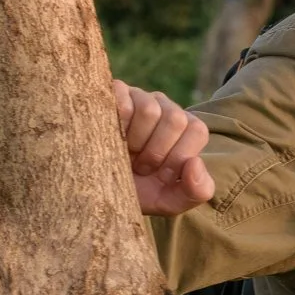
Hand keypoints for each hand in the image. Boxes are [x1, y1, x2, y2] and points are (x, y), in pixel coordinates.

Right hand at [114, 80, 214, 215]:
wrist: (96, 190)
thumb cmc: (138, 192)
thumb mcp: (171, 201)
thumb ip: (198, 190)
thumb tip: (195, 162)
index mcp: (186, 129)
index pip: (197, 130)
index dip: (178, 157)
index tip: (161, 174)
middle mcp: (166, 108)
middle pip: (175, 119)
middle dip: (155, 152)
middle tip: (140, 166)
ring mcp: (139, 97)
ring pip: (149, 110)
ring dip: (134, 141)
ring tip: (125, 154)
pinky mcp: (112, 93)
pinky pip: (121, 102)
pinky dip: (115, 126)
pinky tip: (108, 139)